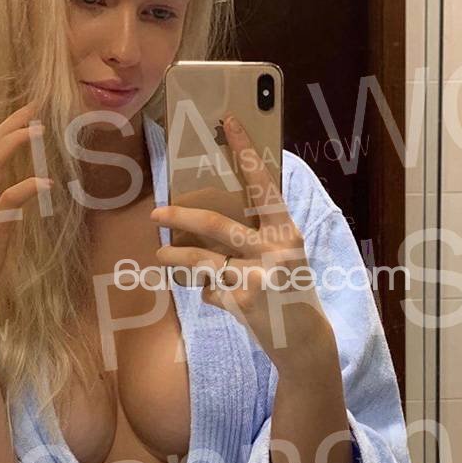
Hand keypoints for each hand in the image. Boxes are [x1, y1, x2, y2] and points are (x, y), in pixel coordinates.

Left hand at [150, 111, 333, 371]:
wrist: (306, 341)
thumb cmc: (289, 292)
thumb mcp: (283, 257)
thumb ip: (256, 235)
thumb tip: (206, 215)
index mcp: (287, 231)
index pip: (264, 183)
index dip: (245, 151)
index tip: (228, 121)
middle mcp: (276, 249)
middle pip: (217, 224)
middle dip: (180, 218)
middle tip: (156, 214)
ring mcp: (260, 276)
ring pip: (204, 260)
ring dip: (177, 259)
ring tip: (161, 257)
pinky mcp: (244, 301)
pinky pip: (210, 290)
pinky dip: (208, 293)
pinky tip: (220, 298)